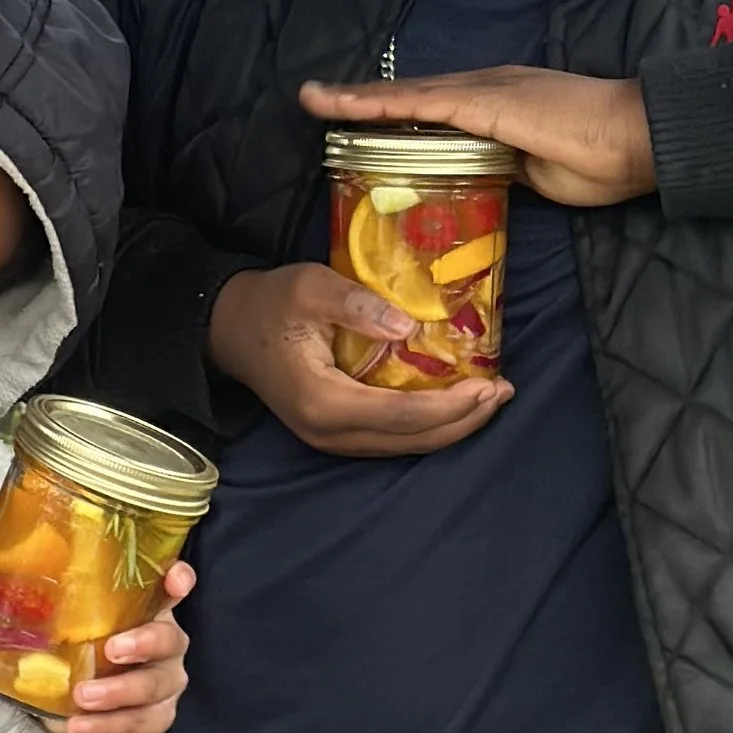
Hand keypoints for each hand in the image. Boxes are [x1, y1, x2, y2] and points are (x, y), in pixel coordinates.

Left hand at [0, 541, 195, 732]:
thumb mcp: (53, 609)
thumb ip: (21, 575)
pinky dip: (106, 728)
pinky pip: (139, 726)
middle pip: (169, 640)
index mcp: (144, 606)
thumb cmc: (76, 640)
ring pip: (155, 688)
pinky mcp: (152, 718)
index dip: (178, 580)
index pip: (173, 585)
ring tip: (81, 699)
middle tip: (110, 650)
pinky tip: (75, 727)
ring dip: (119, 694)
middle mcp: (163, 643)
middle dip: (143, 645)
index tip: (176, 577)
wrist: (79, 695)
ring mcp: (162, 682)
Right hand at [207, 260, 510, 458]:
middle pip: (412, 438)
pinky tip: (453, 406)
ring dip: (452, 426)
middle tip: (504, 392)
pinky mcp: (334, 434)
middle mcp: (329, 432)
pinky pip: (392, 439)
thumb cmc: (270, 303)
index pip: (403, 413)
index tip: (491, 383)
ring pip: (405, 445)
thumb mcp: (310, 287)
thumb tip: (408, 326)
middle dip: (464, 420)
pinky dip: (428, 426)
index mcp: (324, 400)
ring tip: (491, 399)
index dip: (452, 404)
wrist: (228, 329)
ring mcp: (330, 439)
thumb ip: (357, 304)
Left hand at [300, 67, 654, 207]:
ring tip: (316, 99)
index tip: (355, 118)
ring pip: (409, 94)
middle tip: (317, 101)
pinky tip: (348, 105)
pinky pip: (422, 102)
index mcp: (499, 105)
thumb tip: (479, 182)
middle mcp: (486, 88)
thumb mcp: (539, 174)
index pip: (433, 109)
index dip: (393, 111)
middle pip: (412, 96)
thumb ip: (505, 170)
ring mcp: (486, 91)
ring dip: (360, 99)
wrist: (641, 139)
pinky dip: (381, 103)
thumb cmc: (602, 160)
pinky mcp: (486, 101)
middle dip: (364, 101)